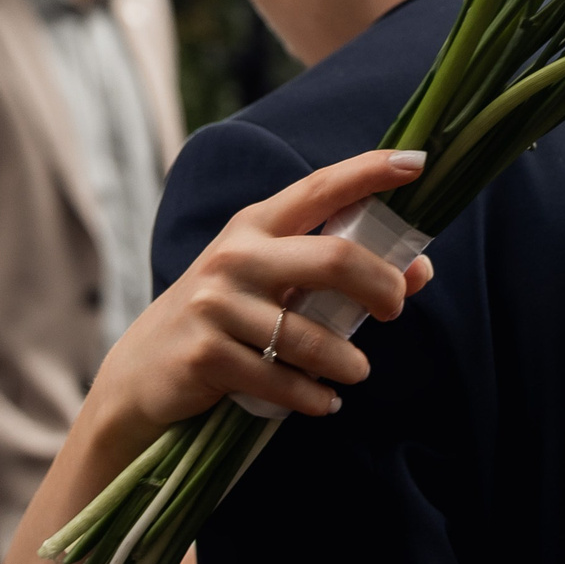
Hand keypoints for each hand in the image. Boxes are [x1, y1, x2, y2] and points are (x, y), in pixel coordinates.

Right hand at [85, 149, 436, 437]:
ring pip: (311, 335)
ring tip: (356, 371)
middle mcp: (235, 256)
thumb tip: (420, 270)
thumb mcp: (273, 280)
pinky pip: (282, 381)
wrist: (144, 370)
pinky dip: (314, 398)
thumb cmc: (227, 316)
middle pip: (334, 260)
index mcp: (255, 225)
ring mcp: (216, 305)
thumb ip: (339, 271)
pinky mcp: (206, 355)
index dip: (370, 171)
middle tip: (394, 309)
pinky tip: (325, 402)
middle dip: (381, 287)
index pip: (320, 188)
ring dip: (348, 361)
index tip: (417, 161)